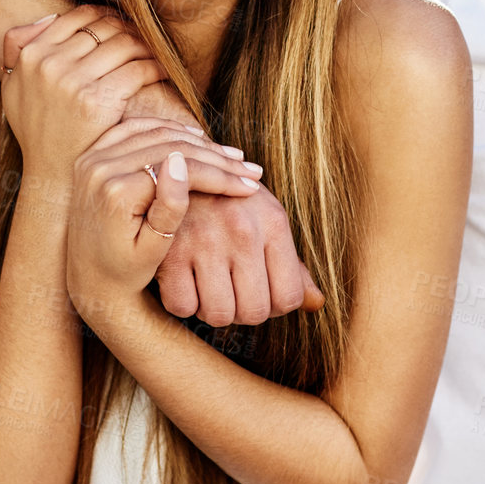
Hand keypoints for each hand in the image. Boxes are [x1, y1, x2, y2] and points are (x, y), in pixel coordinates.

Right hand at [0, 5, 164, 181]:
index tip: (121, 26)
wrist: (53, 174)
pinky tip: (162, 72)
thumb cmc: (37, 130)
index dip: (106, 16)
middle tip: (145, 38)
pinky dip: (155, 67)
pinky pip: (137, 70)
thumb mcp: (12, 88)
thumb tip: (50, 18)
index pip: (79, 17)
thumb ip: (17, 49)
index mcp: (31, 55)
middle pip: (105, 28)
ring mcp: (74, 82)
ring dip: (146, 46)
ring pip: (125, 44)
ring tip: (155, 53)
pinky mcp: (98, 101)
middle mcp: (49, 64)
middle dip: (130, 29)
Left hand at [66, 119, 264, 319]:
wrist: (87, 276)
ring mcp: (94, 157)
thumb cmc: (125, 273)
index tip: (250, 186)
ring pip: (156, 133)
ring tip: (232, 157)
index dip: (220, 176)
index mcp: (115, 192)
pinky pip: (137, 128)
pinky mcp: (94, 154)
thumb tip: (181, 166)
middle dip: (216, 158)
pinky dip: (170, 130)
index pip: (179, 169)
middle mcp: (99, 168)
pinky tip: (197, 140)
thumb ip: (168, 211)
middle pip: (170, 146)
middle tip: (250, 169)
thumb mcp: (151, 252)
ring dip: (198, 141)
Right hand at [156, 187, 325, 325]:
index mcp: (273, 222)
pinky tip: (183, 280)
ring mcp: (204, 241)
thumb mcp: (266, 219)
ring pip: (219, 315)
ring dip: (212, 309)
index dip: (274, 304)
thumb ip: (292, 264)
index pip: (289, 297)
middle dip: (243, 310)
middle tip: (231, 290)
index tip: (258, 290)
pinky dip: (182, 301)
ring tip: (207, 285)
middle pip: (255, 312)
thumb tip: (315, 303)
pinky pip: (182, 306)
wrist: (173, 167)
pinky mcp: (168, 251)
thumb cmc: (227, 201)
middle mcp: (243, 231)